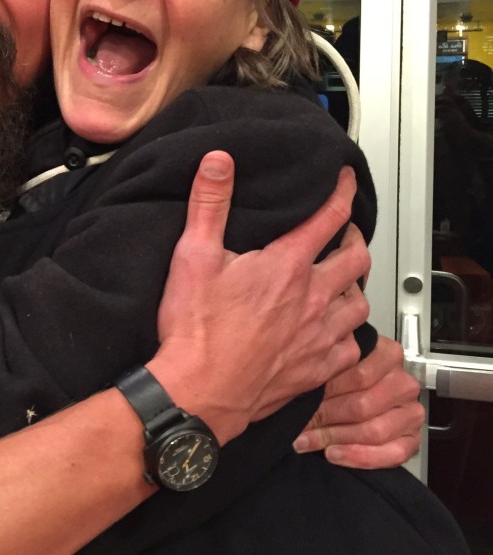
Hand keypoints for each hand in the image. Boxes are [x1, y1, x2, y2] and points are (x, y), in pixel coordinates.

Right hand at [149, 151, 369, 444]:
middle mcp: (313, 298)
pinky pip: (352, 346)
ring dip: (354, 286)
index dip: (342, 193)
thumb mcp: (193, 256)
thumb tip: (219, 162)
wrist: (200, 392)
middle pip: (356, 259)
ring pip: (360, 302)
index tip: (346, 181)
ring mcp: (320, 335)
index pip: (329, 218)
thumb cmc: (196, 330)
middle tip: (343, 233)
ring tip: (341, 281)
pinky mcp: (319, 369)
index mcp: (286, 266)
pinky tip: (333, 331)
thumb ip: (209, 205)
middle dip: (354, 239)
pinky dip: (348, 334)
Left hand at [294, 335, 423, 467]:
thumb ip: (323, 369)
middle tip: (300, 423)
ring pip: (374, 431)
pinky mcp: (413, 438)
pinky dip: (359, 457)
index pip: (360, 376)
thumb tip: (299, 382)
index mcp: (388, 355)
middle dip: (326, 417)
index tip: (301, 398)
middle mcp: (404, 383)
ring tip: (307, 439)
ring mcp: (411, 412)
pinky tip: (333, 453)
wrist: (355, 400)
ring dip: (335, 438)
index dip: (327, 391)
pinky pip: (392, 453)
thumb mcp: (332, 367)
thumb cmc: (339, 380)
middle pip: (363, 405)